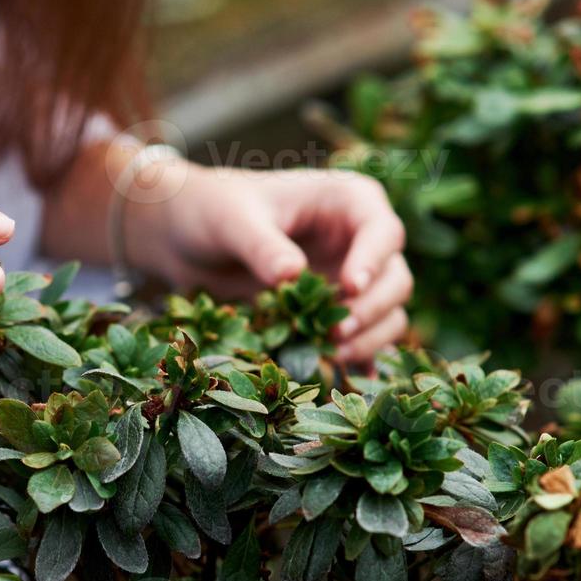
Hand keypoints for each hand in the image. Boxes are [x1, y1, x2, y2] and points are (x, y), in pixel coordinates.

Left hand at [126, 163, 412, 363]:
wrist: (185, 237)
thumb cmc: (212, 210)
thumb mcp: (232, 221)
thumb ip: (262, 245)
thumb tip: (293, 275)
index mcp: (347, 201)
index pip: (383, 230)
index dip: (373, 261)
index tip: (349, 288)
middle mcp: (358, 241)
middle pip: (395, 278)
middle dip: (372, 309)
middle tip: (335, 333)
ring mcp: (349, 279)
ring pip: (387, 313)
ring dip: (369, 338)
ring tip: (331, 355)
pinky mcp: (333, 312)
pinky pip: (363, 339)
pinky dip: (358, 358)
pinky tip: (342, 379)